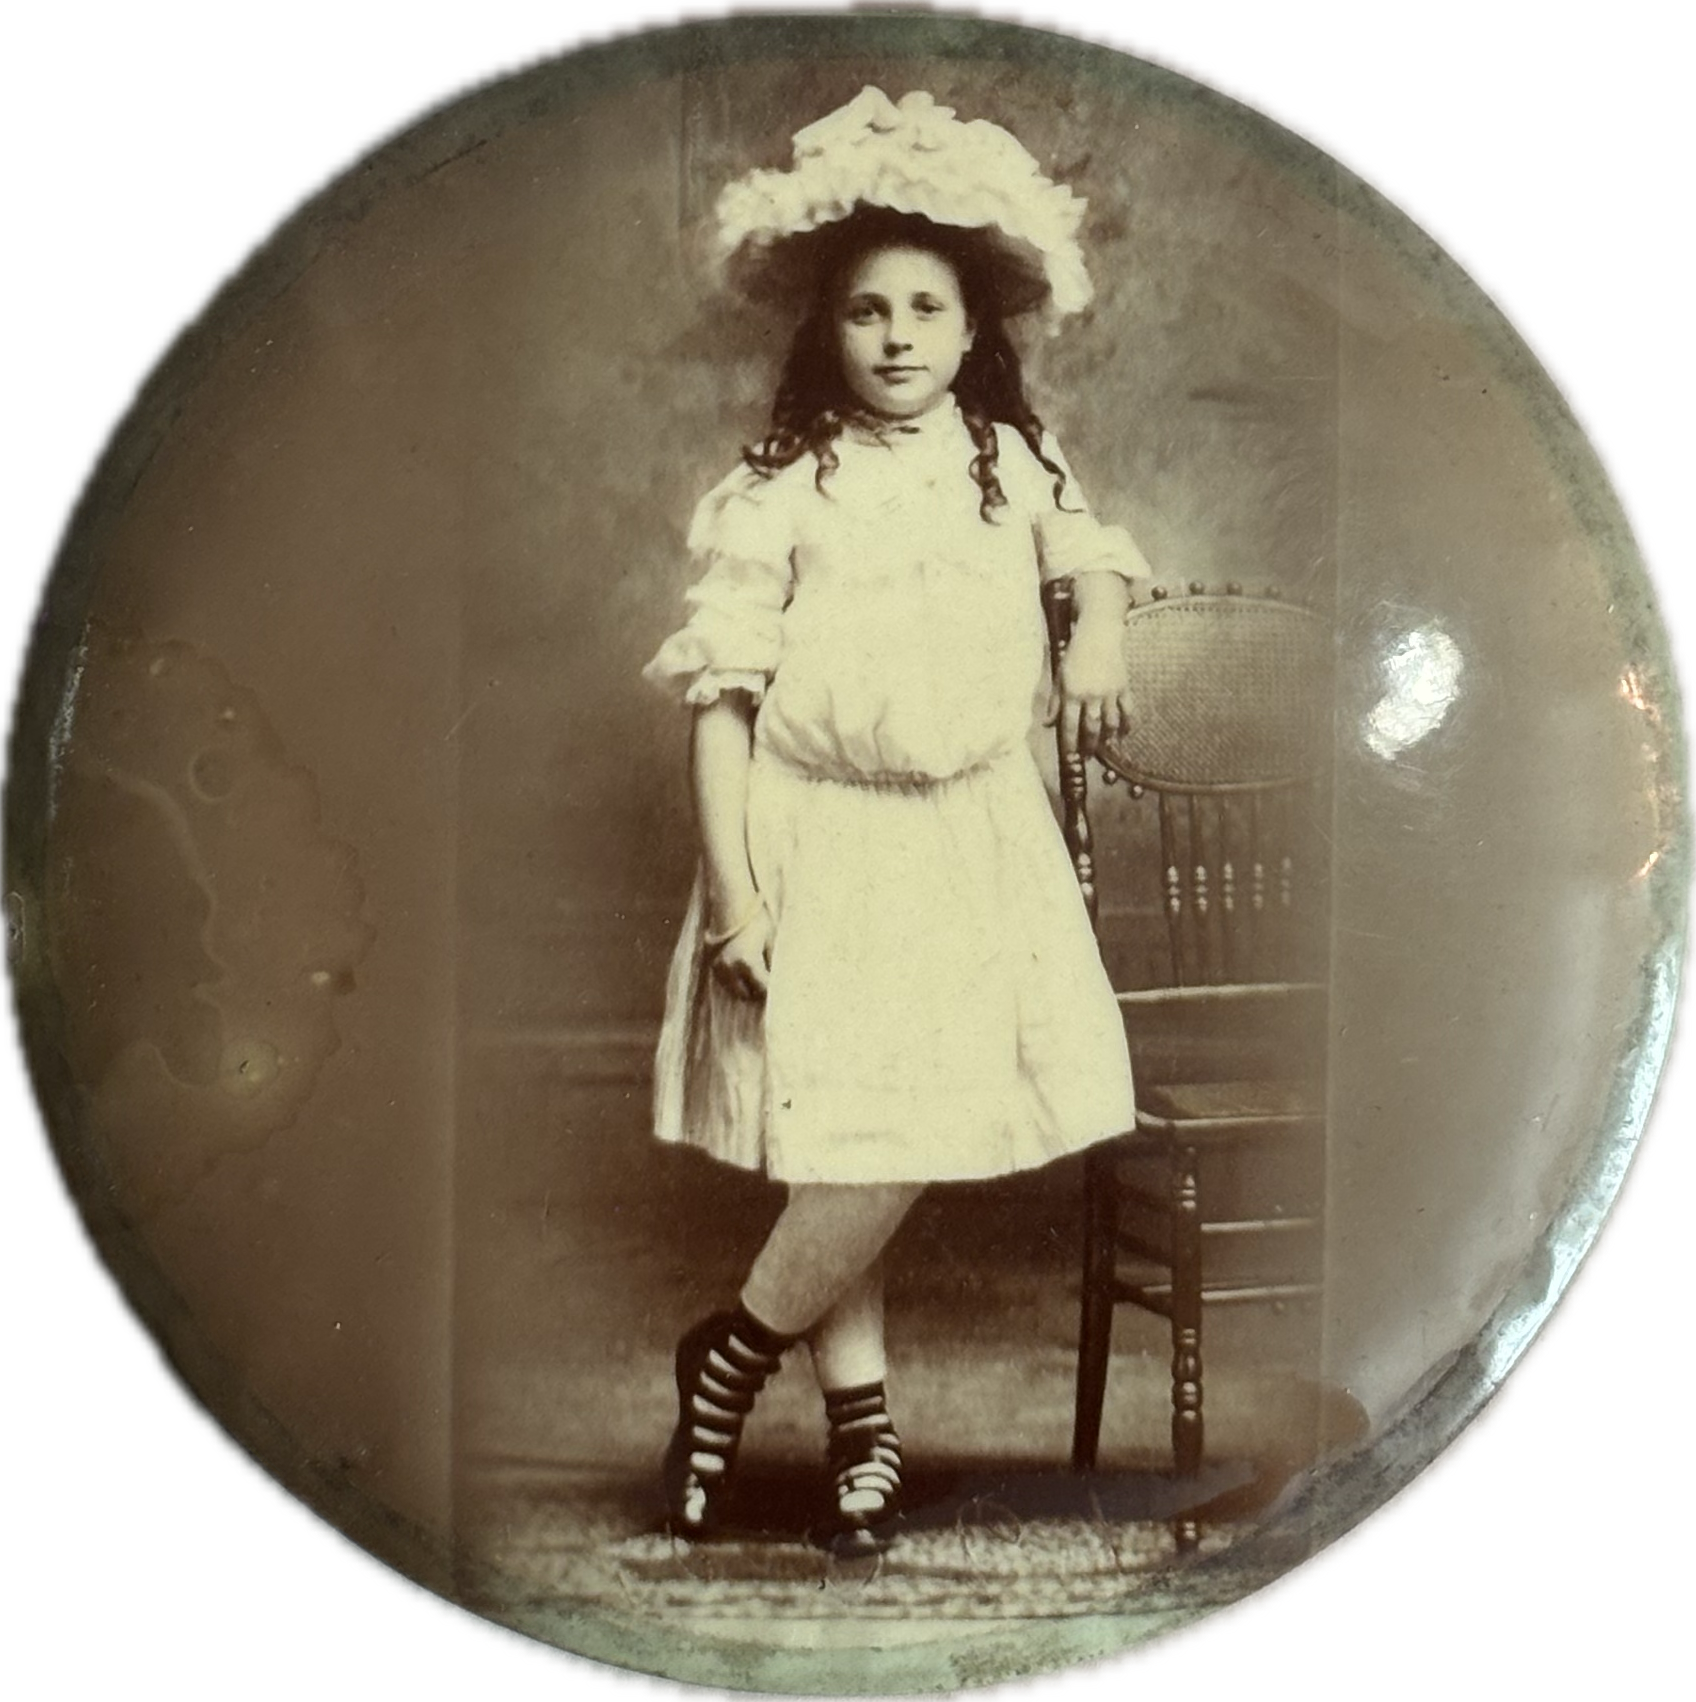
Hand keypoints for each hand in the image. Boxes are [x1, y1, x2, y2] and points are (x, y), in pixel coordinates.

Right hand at [709, 903, 773, 1000]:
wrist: (731, 901)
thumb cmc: (755, 918)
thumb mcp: (771, 940)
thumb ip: (773, 964)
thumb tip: (780, 979)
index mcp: (747, 962)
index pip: (763, 989)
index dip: (773, 991)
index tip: (781, 990)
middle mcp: (730, 968)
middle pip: (747, 995)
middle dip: (759, 992)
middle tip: (769, 985)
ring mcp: (718, 967)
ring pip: (734, 990)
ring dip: (746, 988)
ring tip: (758, 978)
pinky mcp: (712, 963)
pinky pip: (725, 982)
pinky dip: (735, 982)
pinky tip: (745, 973)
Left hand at [1045, 626, 1132, 759]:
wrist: (1098, 635)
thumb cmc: (1075, 656)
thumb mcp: (1059, 677)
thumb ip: (1054, 702)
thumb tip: (1047, 724)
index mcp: (1072, 693)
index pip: (1070, 725)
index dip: (1070, 744)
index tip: (1071, 757)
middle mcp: (1091, 695)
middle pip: (1092, 728)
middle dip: (1090, 746)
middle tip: (1089, 756)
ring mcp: (1109, 691)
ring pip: (1111, 722)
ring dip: (1109, 738)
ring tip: (1106, 746)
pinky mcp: (1124, 686)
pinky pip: (1128, 710)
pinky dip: (1128, 724)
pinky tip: (1125, 733)